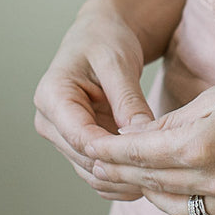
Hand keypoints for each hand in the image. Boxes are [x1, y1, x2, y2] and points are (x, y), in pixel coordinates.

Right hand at [33, 0, 155, 201]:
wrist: (100, 36)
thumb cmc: (105, 40)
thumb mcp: (118, 62)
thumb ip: (127, 99)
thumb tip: (140, 134)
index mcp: (52, 96)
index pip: (80, 136)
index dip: (113, 151)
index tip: (148, 156)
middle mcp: (50, 121)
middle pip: (85, 160)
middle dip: (123, 168)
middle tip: (164, 171)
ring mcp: (63, 137)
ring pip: (92, 173)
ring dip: (124, 178)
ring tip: (162, 176)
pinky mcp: (79, 145)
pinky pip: (99, 172)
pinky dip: (122, 178)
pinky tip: (150, 177)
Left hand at [85, 62, 214, 214]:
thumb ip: (172, 124)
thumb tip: (136, 139)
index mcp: (203, 147)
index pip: (136, 154)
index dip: (108, 150)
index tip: (89, 145)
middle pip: (149, 183)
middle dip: (122, 172)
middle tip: (101, 162)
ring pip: (174, 209)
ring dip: (153, 192)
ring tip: (139, 176)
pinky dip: (188, 205)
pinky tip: (181, 190)